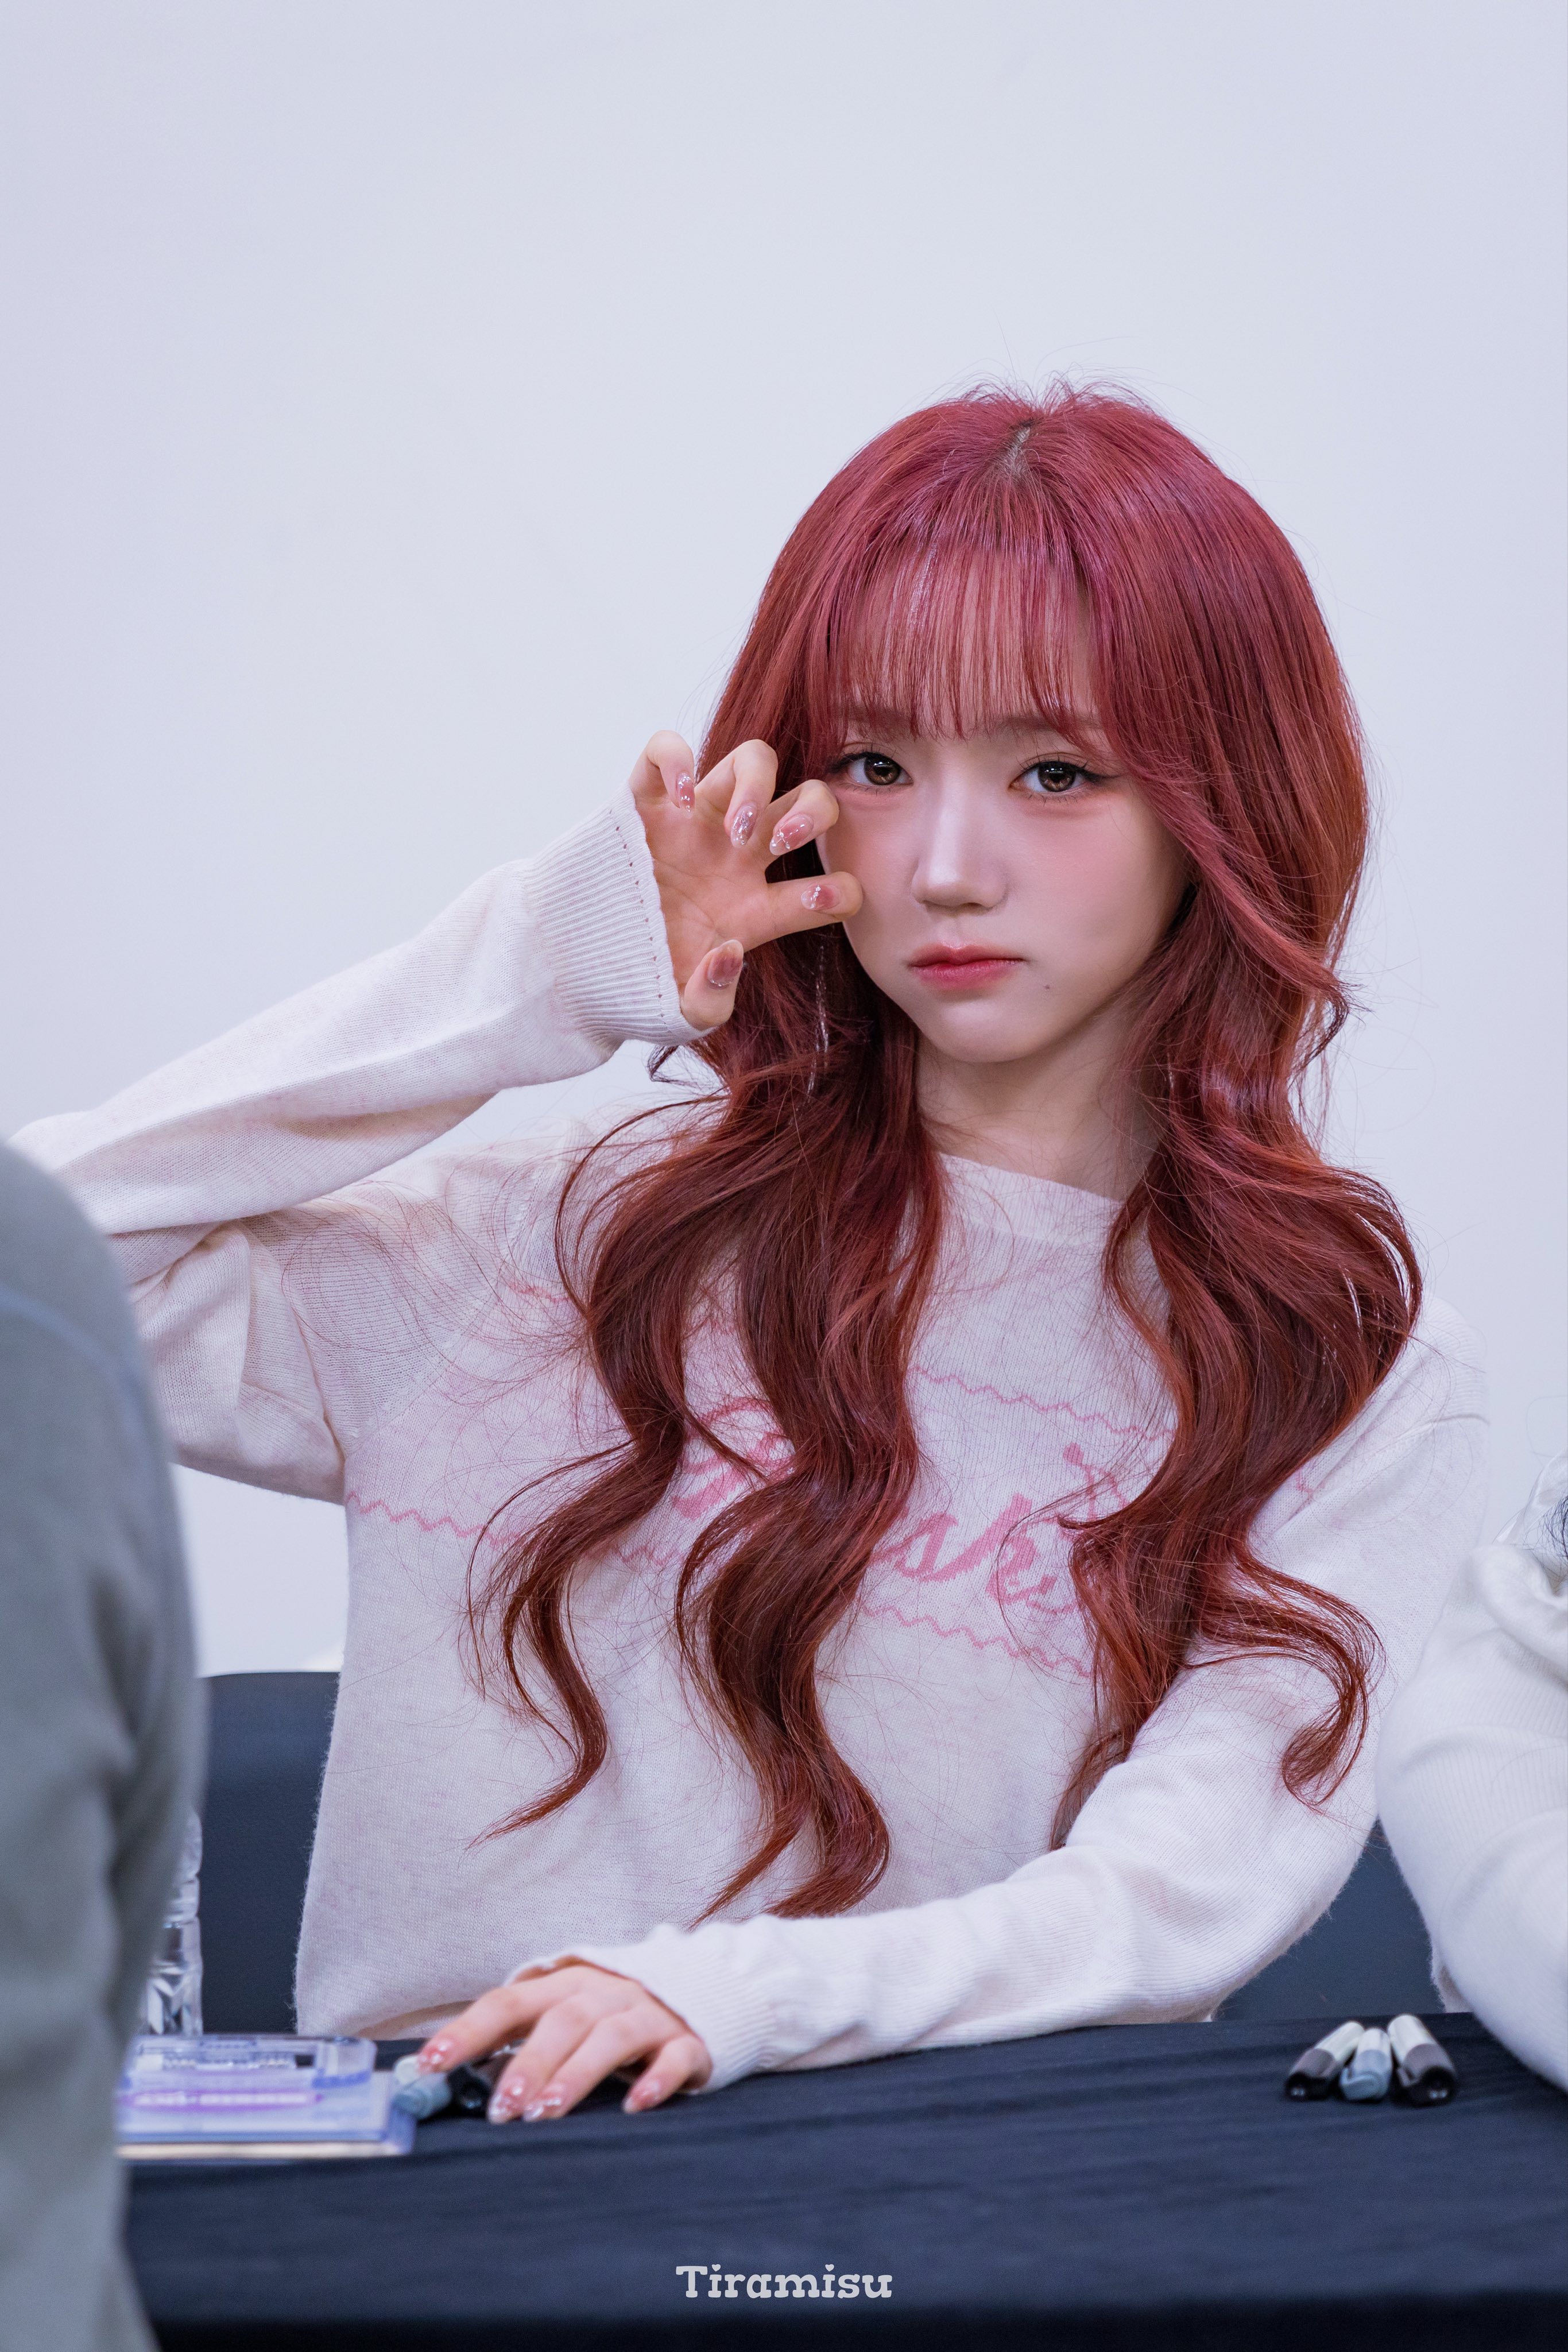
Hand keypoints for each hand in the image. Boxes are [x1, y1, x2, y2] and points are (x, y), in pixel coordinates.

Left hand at [414, 1962, 711, 2120]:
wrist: (702, 1991)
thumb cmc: (612, 2017)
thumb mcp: (567, 2017)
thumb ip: (522, 2043)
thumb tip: (457, 2083)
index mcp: (565, 1985)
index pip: (508, 2002)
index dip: (468, 2031)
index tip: (430, 2064)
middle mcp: (605, 1993)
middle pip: (562, 2020)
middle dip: (527, 2063)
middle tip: (500, 2109)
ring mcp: (649, 2014)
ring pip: (610, 2038)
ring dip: (575, 2074)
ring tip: (546, 2112)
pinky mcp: (687, 2041)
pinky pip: (673, 2057)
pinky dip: (655, 2080)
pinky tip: (634, 2106)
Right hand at [629, 731, 863, 1027]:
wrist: (570, 969)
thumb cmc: (633, 987)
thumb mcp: (679, 1014)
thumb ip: (712, 999)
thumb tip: (729, 951)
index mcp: (756, 910)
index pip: (833, 890)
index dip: (840, 892)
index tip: (813, 902)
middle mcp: (736, 858)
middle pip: (810, 800)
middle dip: (813, 815)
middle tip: (776, 847)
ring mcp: (693, 825)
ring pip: (754, 759)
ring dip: (758, 785)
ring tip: (735, 827)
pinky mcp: (643, 803)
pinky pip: (663, 748)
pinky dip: (676, 758)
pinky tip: (677, 798)